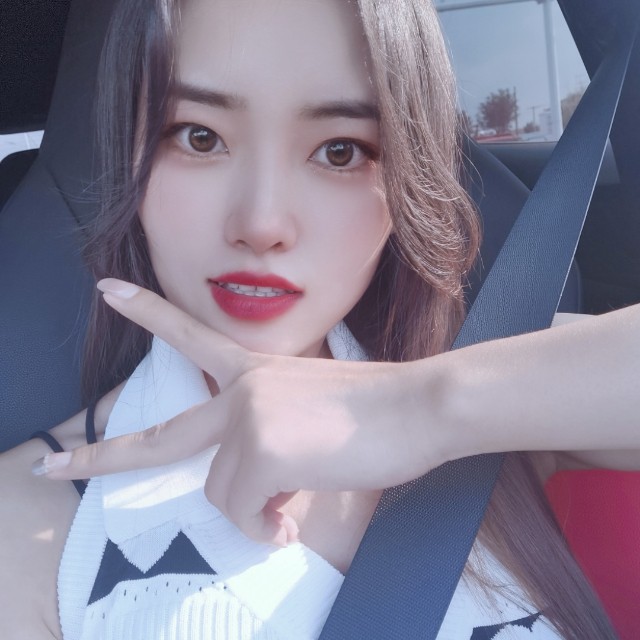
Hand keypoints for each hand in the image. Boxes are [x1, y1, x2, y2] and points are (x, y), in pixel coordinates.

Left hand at [38, 279, 442, 544]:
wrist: (420, 405)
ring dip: (254, 511)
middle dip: (104, 454)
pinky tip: (292, 519)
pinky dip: (266, 525)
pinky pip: (244, 511)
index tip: (108, 289)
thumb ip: (274, 440)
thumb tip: (262, 498)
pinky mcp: (261, 449)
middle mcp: (242, 390)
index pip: (191, 336)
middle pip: (162, 434)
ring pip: (221, 492)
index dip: (149, 312)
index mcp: (255, 371)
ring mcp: (248, 417)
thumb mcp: (313, 412)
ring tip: (288, 511)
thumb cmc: (379, 410)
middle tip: (54, 463)